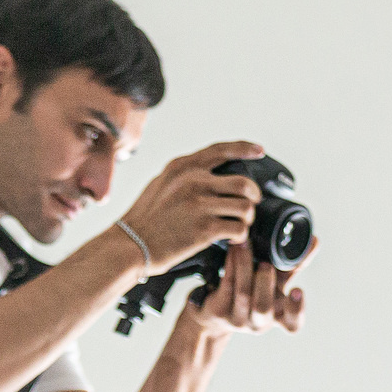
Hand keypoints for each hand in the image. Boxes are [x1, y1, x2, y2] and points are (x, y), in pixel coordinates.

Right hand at [116, 140, 267, 267]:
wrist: (131, 244)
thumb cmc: (146, 218)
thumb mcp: (162, 183)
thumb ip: (186, 176)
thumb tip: (210, 175)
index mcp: (183, 166)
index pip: (221, 150)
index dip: (245, 148)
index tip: (260, 150)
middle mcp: (193, 180)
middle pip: (244, 183)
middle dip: (253, 197)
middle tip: (248, 207)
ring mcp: (200, 204)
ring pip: (246, 207)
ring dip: (247, 219)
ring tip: (237, 226)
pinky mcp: (205, 228)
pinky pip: (239, 229)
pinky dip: (240, 236)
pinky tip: (231, 239)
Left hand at [179, 236, 317, 340]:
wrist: (218, 313)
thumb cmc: (254, 291)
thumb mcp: (276, 281)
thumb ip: (294, 263)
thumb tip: (314, 240)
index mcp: (278, 317)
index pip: (292, 324)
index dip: (296, 310)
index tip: (297, 290)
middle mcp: (259, 323)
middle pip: (263, 308)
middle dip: (264, 284)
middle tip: (265, 264)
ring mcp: (238, 320)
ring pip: (243, 294)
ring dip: (244, 265)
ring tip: (245, 244)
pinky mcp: (220, 311)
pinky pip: (227, 284)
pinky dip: (231, 264)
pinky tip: (233, 249)